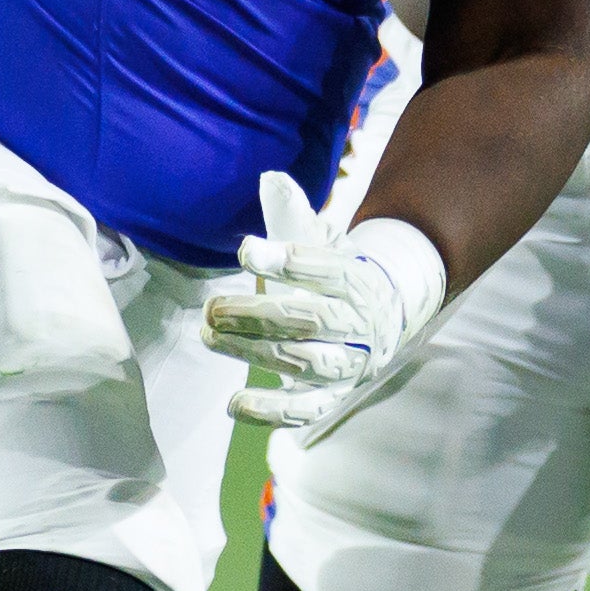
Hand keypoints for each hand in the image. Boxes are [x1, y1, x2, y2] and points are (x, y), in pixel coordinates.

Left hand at [202, 171, 448, 427]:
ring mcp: (348, 365)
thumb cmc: (333, 276)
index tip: (247, 251)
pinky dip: (272, 411)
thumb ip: (292, 216)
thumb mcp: (320, 241)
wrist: (380, 318)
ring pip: (303, 362)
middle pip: (310, 321)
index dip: (288, 262)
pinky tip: (234, 404)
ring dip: (253, 352)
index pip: (327, 271)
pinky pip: (307, 410)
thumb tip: (270, 178)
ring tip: (209, 335)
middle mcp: (359, 326)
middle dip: (257, 314)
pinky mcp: (334, 396)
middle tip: (212, 308)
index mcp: (357, 281)